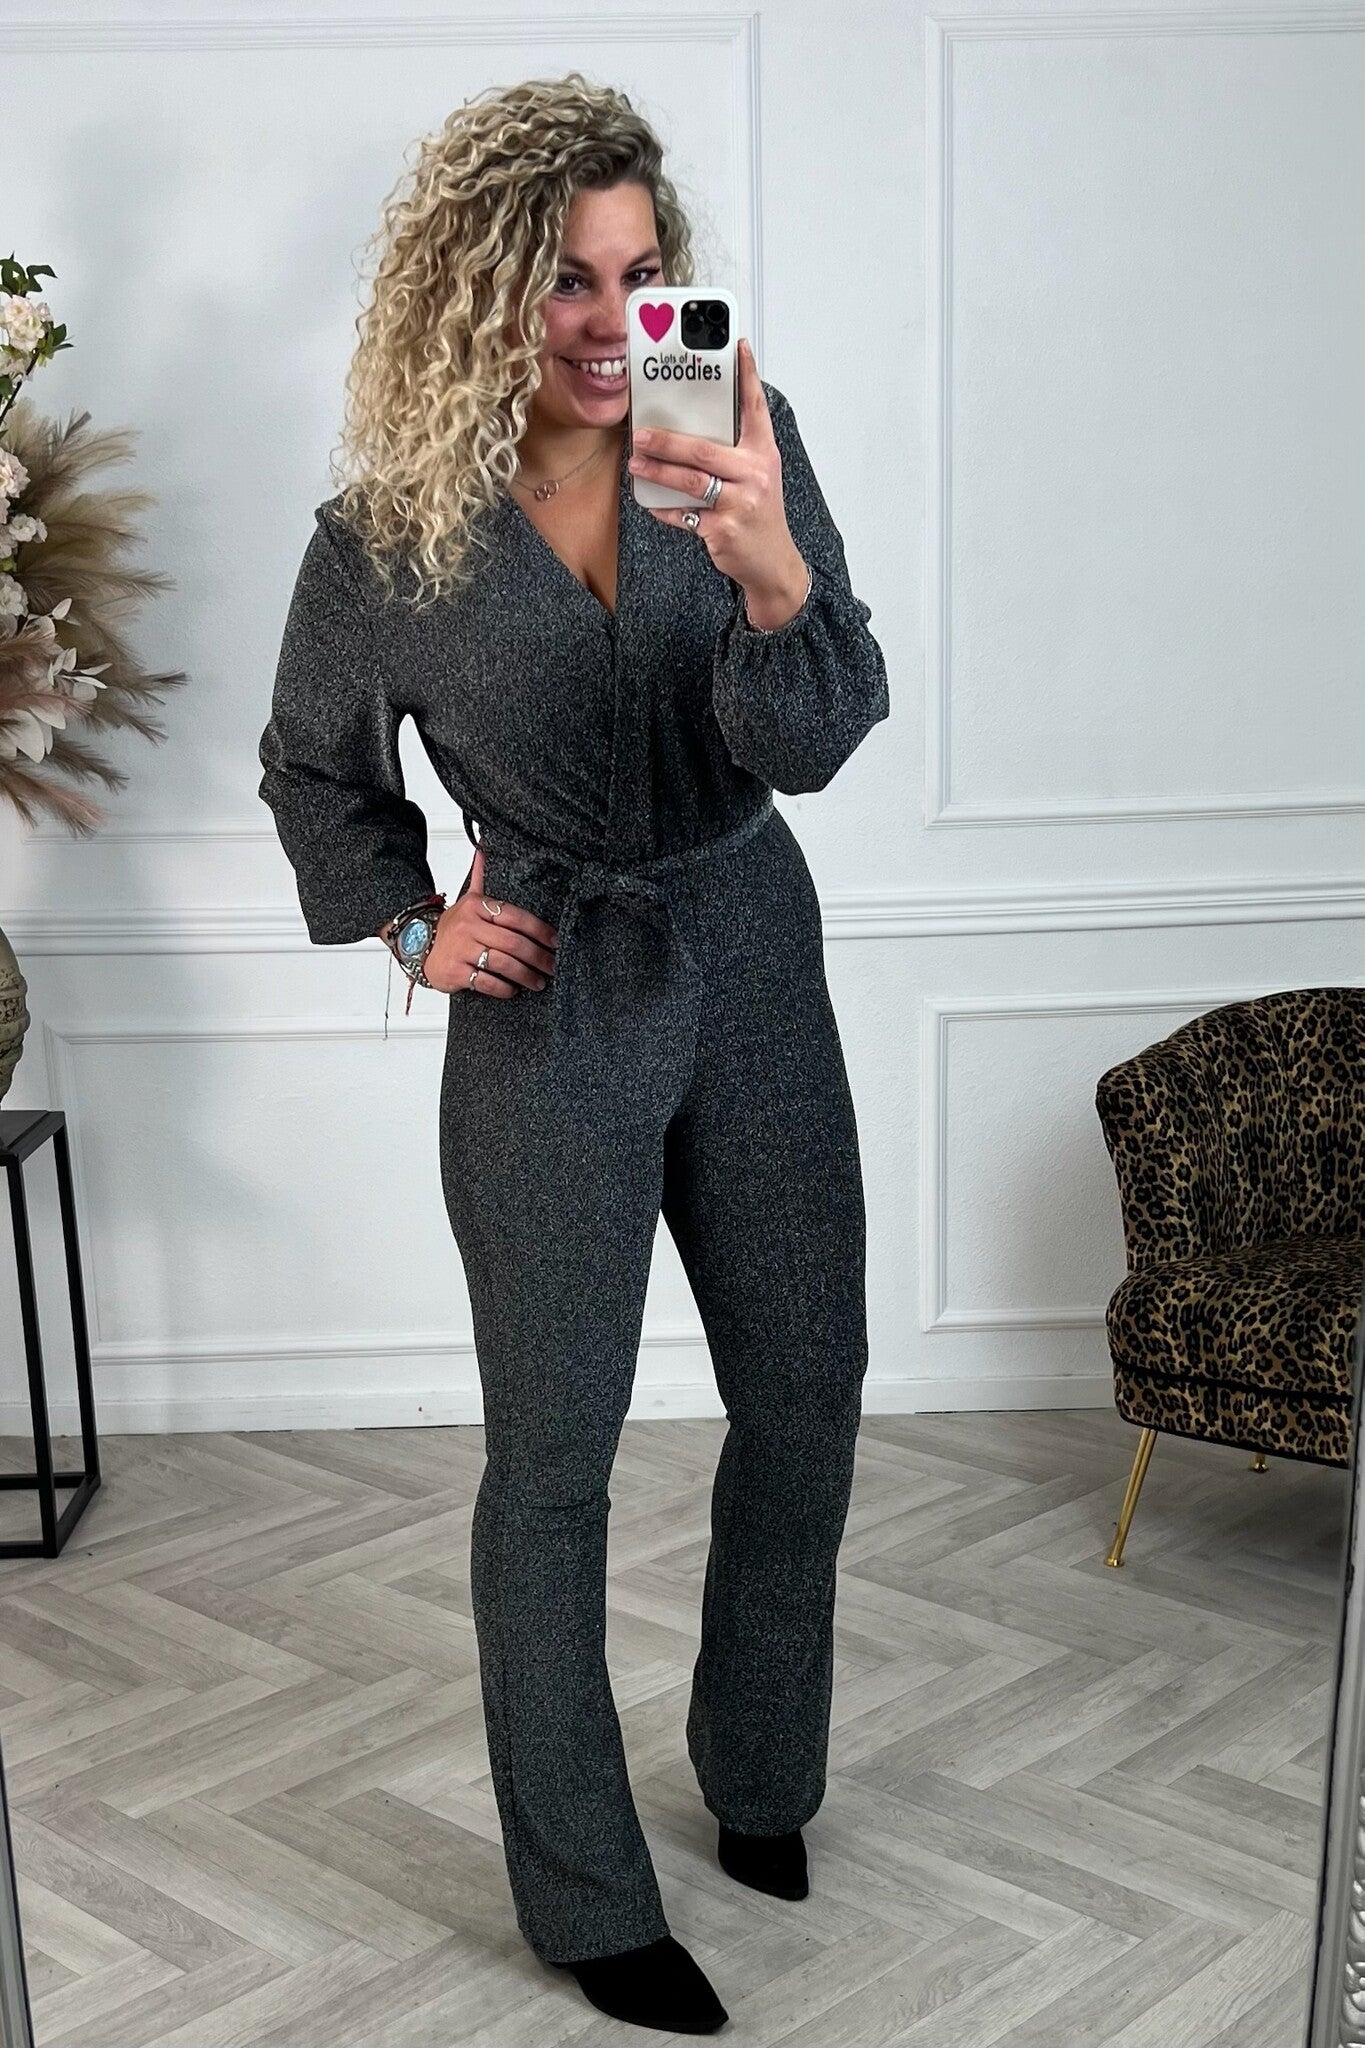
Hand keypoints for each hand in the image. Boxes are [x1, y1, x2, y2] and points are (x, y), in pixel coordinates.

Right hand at [422, 843, 558, 997]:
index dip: (541, 930)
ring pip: (503, 963)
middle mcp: (469, 926)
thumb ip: (481, 877)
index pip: (516, 917)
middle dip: (539, 957)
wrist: (419, 946)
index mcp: (477, 906)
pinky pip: (486, 982)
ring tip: (539, 982)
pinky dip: (503, 988)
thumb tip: (484, 847)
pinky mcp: (455, 971)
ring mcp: (461, 949)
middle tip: (553, 967)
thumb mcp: (468, 900)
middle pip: (513, 943)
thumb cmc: (453, 927)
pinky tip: (513, 990)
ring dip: (526, 975)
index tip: (556, 942)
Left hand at [626, 338, 799, 596]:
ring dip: (658, 472)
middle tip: (639, 434)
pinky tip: (649, 501)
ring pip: (691, 482)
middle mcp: (755, 474)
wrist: (771, 562)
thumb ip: (732, 451)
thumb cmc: (759, 513)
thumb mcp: (757, 476)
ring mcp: (740, 504)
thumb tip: (688, 430)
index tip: (737, 346)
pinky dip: (664, 508)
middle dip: (667, 441)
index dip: (747, 375)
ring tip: (636, 463)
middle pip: (704, 451)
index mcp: (763, 454)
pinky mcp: (724, 531)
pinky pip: (685, 515)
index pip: (755, 408)